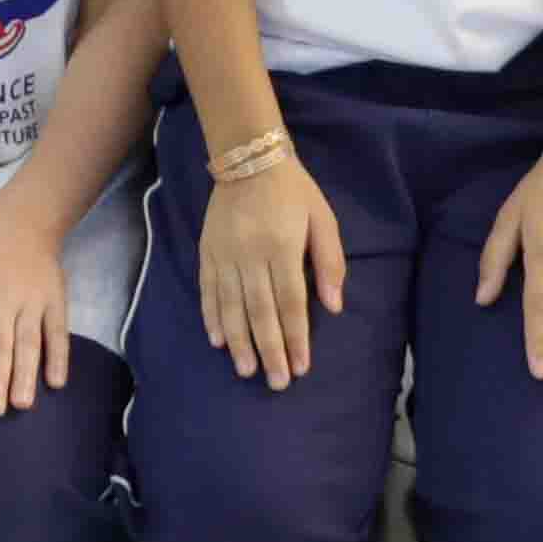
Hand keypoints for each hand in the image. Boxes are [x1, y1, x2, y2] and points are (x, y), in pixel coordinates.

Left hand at [0, 202, 78, 418]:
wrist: (23, 224)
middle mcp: (3, 300)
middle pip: (0, 344)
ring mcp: (33, 301)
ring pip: (29, 342)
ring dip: (26, 374)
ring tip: (21, 404)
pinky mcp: (56, 301)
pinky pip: (58, 332)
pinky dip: (59, 356)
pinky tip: (56, 382)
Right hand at [191, 158, 339, 388]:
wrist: (248, 158)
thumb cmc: (293, 192)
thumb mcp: (323, 219)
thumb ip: (329, 262)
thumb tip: (334, 306)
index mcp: (283, 247)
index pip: (290, 302)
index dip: (296, 337)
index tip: (301, 367)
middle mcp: (251, 255)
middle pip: (261, 311)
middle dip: (270, 350)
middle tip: (277, 383)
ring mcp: (226, 255)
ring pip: (231, 306)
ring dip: (239, 342)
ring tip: (246, 371)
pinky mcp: (207, 251)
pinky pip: (208, 290)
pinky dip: (211, 317)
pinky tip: (217, 340)